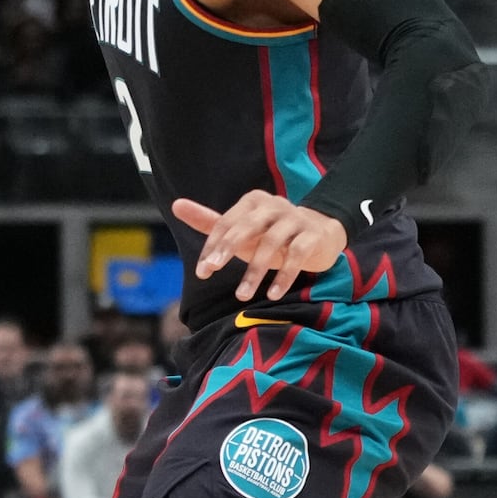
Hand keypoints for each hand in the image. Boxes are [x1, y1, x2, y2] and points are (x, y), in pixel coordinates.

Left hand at [171, 191, 348, 304]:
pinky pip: (296, 255)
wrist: (320, 234)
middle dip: (228, 249)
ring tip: (241, 295)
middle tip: (212, 271)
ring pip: (271, 244)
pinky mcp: (313, 235)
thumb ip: (209, 221)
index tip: (203, 272)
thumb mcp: (241, 230)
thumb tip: (176, 204)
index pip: (227, 223)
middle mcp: (274, 205)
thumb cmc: (270, 234)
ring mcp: (295, 219)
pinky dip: (283, 276)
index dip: (212, 246)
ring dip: (254, 271)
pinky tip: (272, 295)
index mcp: (253, 201)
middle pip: (247, 227)